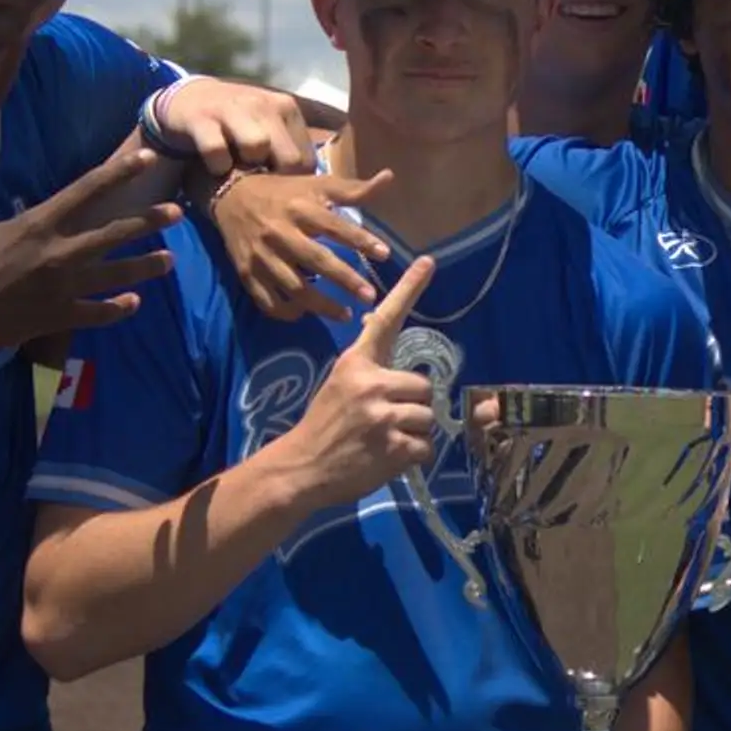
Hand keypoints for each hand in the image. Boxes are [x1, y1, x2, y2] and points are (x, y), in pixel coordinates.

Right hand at [0, 149, 181, 352]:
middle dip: (150, 221)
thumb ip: (30, 229)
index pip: (89, 190)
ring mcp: (63, 287)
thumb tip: (48, 223)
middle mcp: (59, 252)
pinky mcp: (58, 318)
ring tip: (169, 261)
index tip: (148, 158)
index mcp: (39, 224)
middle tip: (177, 212)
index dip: (121, 172)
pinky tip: (133, 304)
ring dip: (146, 266)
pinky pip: (99, 312)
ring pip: (118, 274)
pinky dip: (118, 308)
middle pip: (116, 232)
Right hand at [154, 78, 315, 175]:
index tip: (280, 191)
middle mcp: (263, 104)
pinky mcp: (201, 118)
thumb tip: (310, 188)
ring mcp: (232, 108)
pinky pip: (216, 150)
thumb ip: (288, 149)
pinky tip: (215, 168)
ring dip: (246, 169)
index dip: (296, 184)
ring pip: (257, 146)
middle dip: (276, 181)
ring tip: (237, 173)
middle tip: (259, 190)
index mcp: (286, 108)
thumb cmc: (235, 123)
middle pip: (289, 157)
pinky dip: (217, 166)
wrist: (186, 98)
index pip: (307, 159)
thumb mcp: (267, 127)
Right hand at [210, 168, 394, 320]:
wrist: (232, 197)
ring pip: (293, 286)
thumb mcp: (317, 185)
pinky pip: (267, 300)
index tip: (385, 254)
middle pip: (315, 260)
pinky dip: (286, 311)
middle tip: (370, 296)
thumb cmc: (284, 192)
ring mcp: (262, 256)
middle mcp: (280, 233)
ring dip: (321, 305)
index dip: (360, 240)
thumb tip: (389, 177)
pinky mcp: (247, 273)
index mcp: (300, 208)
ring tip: (346, 315)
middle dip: (345, 279)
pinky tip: (305, 314)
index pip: (334, 226)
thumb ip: (353, 189)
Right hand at [263, 255, 440, 509]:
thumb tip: (390, 334)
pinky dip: (413, 456)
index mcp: (356, 363)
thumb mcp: (340, 384)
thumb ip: (370, 366)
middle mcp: (371, 383)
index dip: (409, 289)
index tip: (429, 261)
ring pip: (428, 417)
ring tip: (384, 440)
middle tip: (386, 421)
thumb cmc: (324, 426)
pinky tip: (388, 458)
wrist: (301, 469)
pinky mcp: (393, 447)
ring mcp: (382, 416)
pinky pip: (426, 446)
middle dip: (413, 406)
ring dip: (414, 432)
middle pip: (424, 386)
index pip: (386, 320)